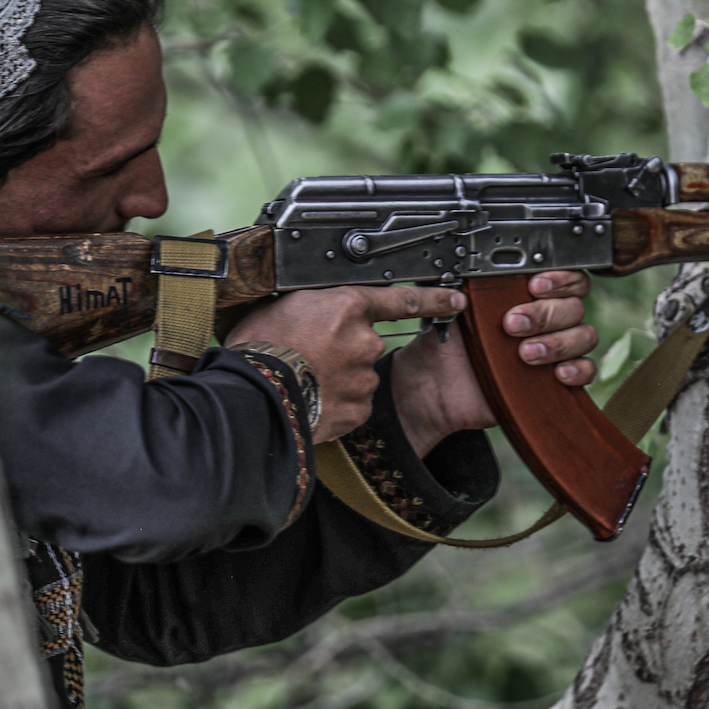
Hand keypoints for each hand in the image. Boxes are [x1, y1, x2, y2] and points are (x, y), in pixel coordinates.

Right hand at [226, 284, 468, 442]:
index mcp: (347, 306)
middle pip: (367, 342)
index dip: (434, 299)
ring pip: (360, 374)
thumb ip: (317, 302)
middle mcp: (364, 340)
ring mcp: (364, 377)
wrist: (254, 396)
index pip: (402, 299)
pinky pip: (353, 403)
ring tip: (304, 378)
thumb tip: (318, 305)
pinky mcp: (358, 409)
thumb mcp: (284, 304)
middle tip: (309, 354)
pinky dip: (337, 402)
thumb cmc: (259, 347)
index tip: (455, 301)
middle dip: (346, 349)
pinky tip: (312, 398)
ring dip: (339, 376)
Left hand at [391, 271, 597, 456]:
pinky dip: (578, 370)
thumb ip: (473, 284)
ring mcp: (554, 350)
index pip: (565, 277)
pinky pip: (587, 371)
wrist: (437, 388)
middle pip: (574, 307)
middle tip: (512, 324)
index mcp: (527, 296)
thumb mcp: (456, 309)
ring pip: (584, 336)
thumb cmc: (447, 346)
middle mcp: (546, 320)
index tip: (534, 286)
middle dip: (545, 314)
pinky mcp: (556, 381)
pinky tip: (557, 373)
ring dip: (557, 342)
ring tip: (525, 353)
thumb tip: (480, 263)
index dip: (559, 279)